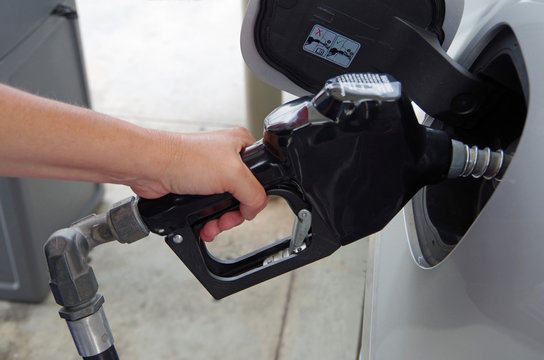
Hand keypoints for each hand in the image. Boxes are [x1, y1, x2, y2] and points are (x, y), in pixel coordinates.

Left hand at [129, 127, 267, 241]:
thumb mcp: (233, 174)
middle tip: (226, 219)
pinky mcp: (196, 188)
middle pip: (243, 195)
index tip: (244, 208)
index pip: (261, 175)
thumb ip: (254, 193)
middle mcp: (226, 158)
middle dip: (234, 214)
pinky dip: (208, 222)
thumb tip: (254, 209)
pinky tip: (204, 226)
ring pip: (226, 205)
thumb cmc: (183, 158)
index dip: (254, 196)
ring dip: (220, 221)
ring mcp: (210, 174)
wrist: (150, 168)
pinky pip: (209, 210)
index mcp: (240, 145)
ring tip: (212, 226)